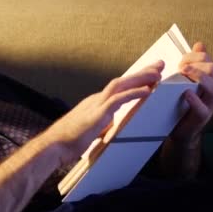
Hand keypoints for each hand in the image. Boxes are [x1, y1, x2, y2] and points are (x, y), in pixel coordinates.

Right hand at [45, 61, 163, 165]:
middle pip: (122, 81)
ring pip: (120, 85)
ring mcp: (96, 105)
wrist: (53, 146)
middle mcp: (96, 100)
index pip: (118, 88)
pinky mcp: (97, 114)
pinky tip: (147, 91)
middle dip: (142, 73)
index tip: (149, 75)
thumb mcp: (89, 131)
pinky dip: (134, 93)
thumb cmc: (67, 142)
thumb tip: (108, 127)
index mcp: (94, 104)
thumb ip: (100, 126)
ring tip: (157, 73)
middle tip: (159, 65)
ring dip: (140, 78)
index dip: (134, 80)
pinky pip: (118, 100)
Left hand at [172, 42, 212, 144]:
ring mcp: (210, 105)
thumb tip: (200, 44)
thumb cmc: (181, 102)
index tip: (179, 61)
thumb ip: (192, 63)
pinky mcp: (202, 119)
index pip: (207, 60)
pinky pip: (202, 109)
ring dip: (199, 77)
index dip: (194, 56)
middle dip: (196, 64)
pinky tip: (186, 93)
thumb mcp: (185, 80)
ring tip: (184, 73)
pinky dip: (195, 100)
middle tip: (180, 67)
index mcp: (211, 79)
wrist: (179, 130)